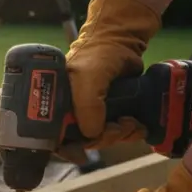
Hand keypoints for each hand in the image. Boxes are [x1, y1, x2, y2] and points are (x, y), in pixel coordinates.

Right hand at [57, 0, 162, 160]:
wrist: (122, 41)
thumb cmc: (96, 56)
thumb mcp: (86, 79)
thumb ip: (86, 106)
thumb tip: (92, 134)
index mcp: (55, 107)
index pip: (54, 139)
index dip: (69, 148)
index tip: (85, 150)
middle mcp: (70, 113)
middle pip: (83, 142)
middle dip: (104, 138)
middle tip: (119, 126)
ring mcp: (92, 113)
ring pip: (102, 138)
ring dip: (120, 136)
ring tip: (131, 123)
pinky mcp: (111, 112)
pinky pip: (117, 132)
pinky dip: (128, 133)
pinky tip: (137, 126)